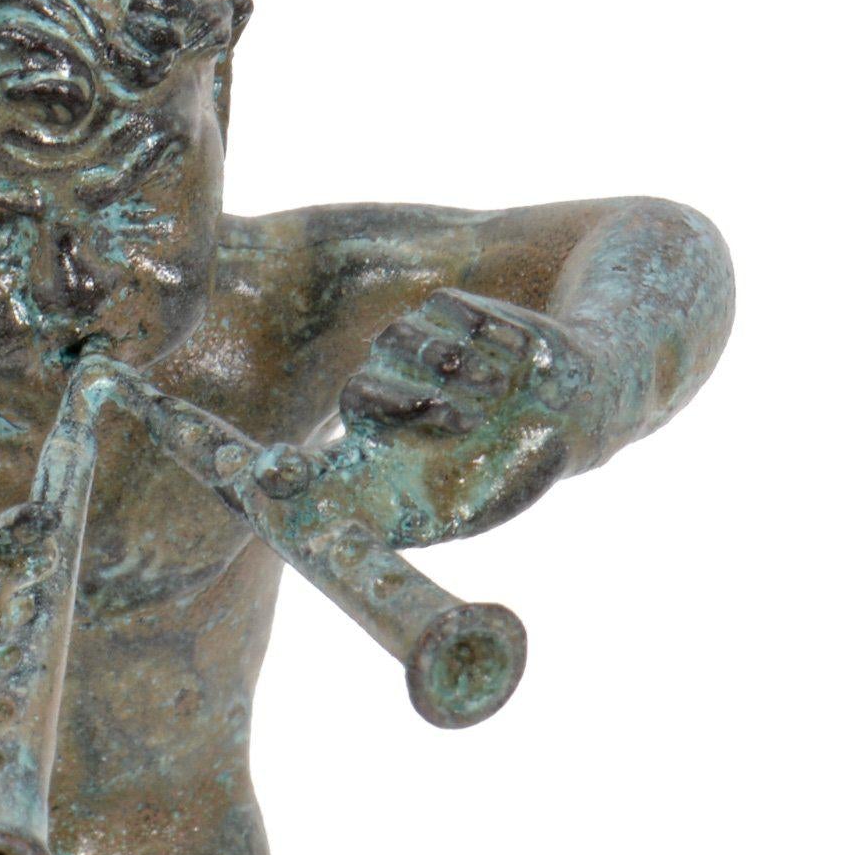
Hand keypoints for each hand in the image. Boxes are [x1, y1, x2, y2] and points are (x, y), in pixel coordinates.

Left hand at [307, 290, 601, 543]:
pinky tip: (515, 359)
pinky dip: (488, 337)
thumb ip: (409, 528)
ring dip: (459, 372)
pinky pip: (448, 310)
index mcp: (373, 446)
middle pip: (361, 386)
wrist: (578, 408)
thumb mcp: (463, 512)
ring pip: (403, 342)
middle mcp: (381, 392)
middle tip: (469, 421)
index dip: (285, 469)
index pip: (309, 457)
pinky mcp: (445, 308)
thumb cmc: (512, 469)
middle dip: (416, 405)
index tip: (277, 473)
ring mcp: (411, 348)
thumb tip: (353, 546)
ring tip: (499, 395)